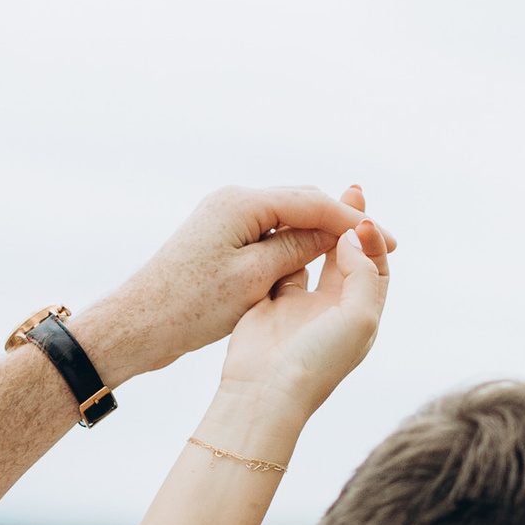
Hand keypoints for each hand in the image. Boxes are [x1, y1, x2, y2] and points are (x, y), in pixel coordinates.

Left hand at [73, 184, 395, 388]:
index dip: (353, 222)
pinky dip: (294, 244)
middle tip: (383, 242)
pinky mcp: (218, 237)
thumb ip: (298, 249)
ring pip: (286, 219)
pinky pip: (268, 233)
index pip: (312, 203)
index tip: (388, 239)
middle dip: (340, 223)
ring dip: (319, 233)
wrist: (136, 324)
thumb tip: (334, 232)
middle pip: (301, 203)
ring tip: (358, 251)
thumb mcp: (255, 279)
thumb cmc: (190, 306)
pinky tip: (315, 259)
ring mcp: (223, 217)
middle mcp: (232, 200)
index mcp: (242, 203)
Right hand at [212, 188, 391, 441]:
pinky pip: (281, 265)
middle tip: (348, 190)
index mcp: (361, 316)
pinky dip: (285, 244)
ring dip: (317, 230)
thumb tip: (352, 237)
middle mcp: (333, 309)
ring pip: (313, 257)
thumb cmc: (318, 361)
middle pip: (347, 256)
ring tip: (316, 202)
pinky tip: (286, 222)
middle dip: (348, 225)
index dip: (372, 239)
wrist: (265, 391)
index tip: (360, 218)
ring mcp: (301, 307)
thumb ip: (363, 272)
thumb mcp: (360, 317)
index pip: (376, 266)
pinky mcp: (269, 303)